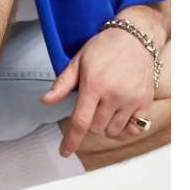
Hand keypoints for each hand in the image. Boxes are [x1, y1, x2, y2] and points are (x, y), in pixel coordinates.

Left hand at [41, 12, 163, 155]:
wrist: (136, 37)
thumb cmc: (104, 48)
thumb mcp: (78, 61)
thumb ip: (62, 84)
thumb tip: (45, 101)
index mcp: (94, 85)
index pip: (80, 122)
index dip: (71, 141)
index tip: (64, 152)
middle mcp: (115, 94)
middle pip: (96, 129)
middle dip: (89, 124)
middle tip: (91, 106)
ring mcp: (132, 99)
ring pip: (114, 131)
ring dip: (105, 126)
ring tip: (104, 108)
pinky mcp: (145, 101)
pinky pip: (133, 127)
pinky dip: (124, 126)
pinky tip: (119, 114)